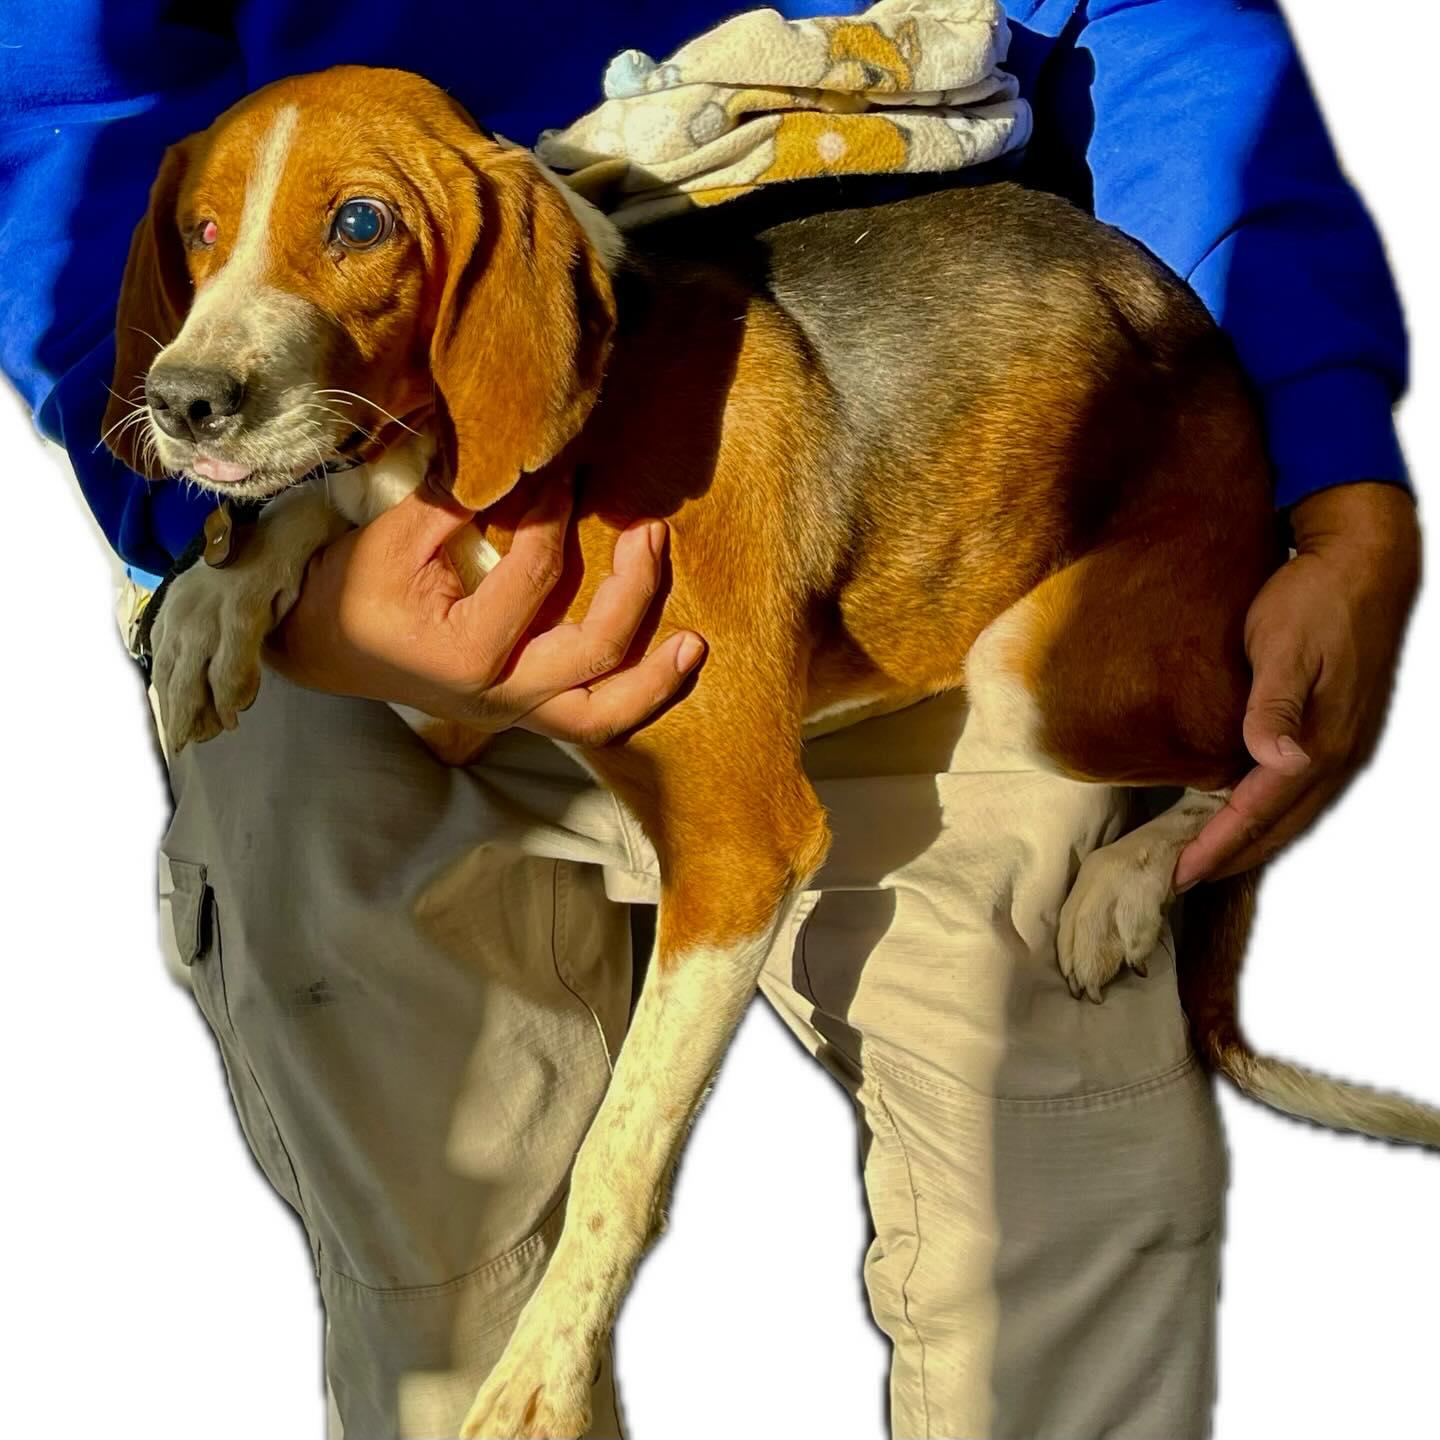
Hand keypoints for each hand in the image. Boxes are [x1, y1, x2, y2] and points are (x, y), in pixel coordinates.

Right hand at [267, 478, 704, 743]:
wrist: (326, 647)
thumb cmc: (356, 587)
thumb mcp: (393, 534)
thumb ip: (458, 495)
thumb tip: (521, 443)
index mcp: (464, 654)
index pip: (535, 576)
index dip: (555, 513)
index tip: (567, 470)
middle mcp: (497, 697)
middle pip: (593, 651)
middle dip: (635, 588)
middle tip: (651, 528)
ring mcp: (515, 714)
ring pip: (603, 715)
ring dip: (656, 679)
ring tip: (696, 642)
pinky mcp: (526, 715)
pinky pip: (592, 720)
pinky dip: (636, 697)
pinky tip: (672, 663)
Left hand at [1174, 482, 1419, 889]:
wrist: (1363, 560)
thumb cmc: (1315, 598)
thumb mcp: (1286, 645)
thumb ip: (1277, 705)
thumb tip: (1280, 762)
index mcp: (1321, 742)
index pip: (1258, 812)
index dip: (1217, 846)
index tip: (1176, 874)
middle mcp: (1335, 754)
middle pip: (1278, 826)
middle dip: (1230, 856)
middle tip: (1180, 879)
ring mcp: (1340, 744)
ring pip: (1291, 812)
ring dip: (1248, 839)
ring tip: (1205, 857)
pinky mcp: (1335, 728)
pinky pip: (1296, 789)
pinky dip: (1265, 810)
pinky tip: (1238, 808)